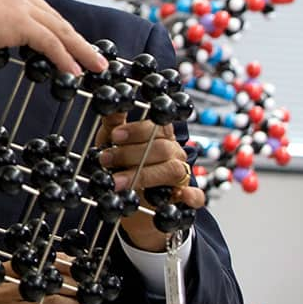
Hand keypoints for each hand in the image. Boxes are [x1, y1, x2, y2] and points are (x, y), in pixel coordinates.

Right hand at [0, 0, 105, 74]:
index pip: (36, 8)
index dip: (53, 26)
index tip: (63, 38)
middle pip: (54, 17)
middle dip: (75, 38)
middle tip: (90, 52)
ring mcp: (20, 5)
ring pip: (60, 30)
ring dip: (80, 50)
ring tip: (94, 65)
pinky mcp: (21, 23)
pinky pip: (51, 43)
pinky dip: (65, 58)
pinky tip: (74, 71)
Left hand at [96, 112, 204, 250]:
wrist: (128, 200)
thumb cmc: (121, 165)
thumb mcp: (112, 142)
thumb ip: (113, 124)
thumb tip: (108, 104)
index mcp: (160, 136)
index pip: (158, 126)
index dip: (137, 130)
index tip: (114, 136)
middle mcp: (174, 153)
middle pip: (163, 148)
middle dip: (130, 154)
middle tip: (105, 160)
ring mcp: (182, 175)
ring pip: (174, 170)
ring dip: (145, 175)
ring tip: (117, 182)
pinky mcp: (185, 199)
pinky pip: (197, 196)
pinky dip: (191, 196)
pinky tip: (180, 196)